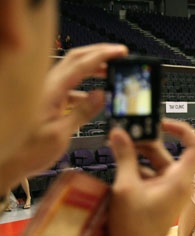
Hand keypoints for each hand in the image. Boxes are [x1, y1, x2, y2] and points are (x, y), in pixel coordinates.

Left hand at [0, 44, 127, 190]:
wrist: (6, 161)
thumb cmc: (26, 151)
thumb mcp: (60, 134)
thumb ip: (82, 112)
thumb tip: (101, 95)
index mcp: (50, 91)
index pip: (80, 64)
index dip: (102, 55)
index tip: (120, 52)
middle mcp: (47, 86)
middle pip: (75, 59)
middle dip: (98, 52)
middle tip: (118, 54)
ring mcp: (47, 92)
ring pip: (73, 71)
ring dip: (92, 67)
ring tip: (110, 70)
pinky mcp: (48, 100)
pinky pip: (70, 86)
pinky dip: (85, 85)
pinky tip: (96, 95)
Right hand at [108, 119, 194, 235]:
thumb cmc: (136, 230)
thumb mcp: (126, 188)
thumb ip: (124, 157)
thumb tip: (119, 136)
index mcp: (179, 179)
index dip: (182, 129)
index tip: (163, 123)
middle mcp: (179, 182)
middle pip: (166, 152)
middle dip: (144, 143)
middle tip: (125, 136)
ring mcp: (170, 188)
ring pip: (156, 162)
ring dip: (137, 155)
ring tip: (118, 149)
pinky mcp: (161, 193)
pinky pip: (152, 173)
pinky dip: (137, 168)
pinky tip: (121, 166)